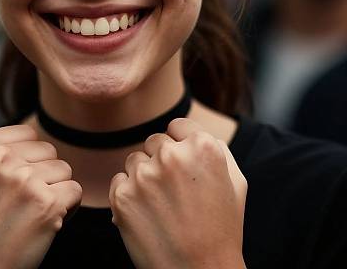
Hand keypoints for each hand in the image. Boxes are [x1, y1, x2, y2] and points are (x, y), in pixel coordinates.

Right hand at [0, 124, 81, 268]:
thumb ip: (0, 149)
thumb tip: (36, 136)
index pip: (28, 134)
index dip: (28, 159)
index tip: (10, 185)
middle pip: (48, 150)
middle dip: (43, 174)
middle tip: (21, 203)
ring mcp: (22, 179)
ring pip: (64, 169)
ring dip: (55, 191)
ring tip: (29, 214)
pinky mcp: (45, 202)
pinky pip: (75, 191)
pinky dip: (68, 208)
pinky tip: (44, 223)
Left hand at [109, 118, 246, 268]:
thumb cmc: (221, 228)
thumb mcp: (235, 182)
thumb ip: (215, 147)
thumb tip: (190, 131)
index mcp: (202, 147)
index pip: (177, 125)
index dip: (181, 145)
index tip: (183, 165)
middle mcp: (171, 155)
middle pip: (154, 141)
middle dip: (161, 160)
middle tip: (174, 191)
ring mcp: (144, 175)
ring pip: (135, 160)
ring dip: (143, 176)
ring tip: (162, 205)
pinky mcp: (122, 195)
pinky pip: (119, 180)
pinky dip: (128, 194)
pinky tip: (147, 214)